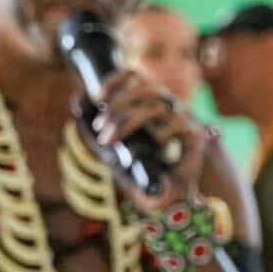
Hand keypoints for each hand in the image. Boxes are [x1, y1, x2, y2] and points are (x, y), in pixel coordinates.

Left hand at [82, 68, 214, 213]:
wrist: (167, 195)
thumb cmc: (138, 169)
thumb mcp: (109, 147)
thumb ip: (94, 126)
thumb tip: (77, 100)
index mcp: (150, 102)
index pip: (136, 76)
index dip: (115, 81)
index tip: (96, 98)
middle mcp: (168, 105)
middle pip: (146, 87)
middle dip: (117, 106)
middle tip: (100, 128)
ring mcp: (183, 118)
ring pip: (156, 106)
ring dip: (127, 122)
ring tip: (110, 141)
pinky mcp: (195, 134)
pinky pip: (176, 125)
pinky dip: (159, 135)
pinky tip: (153, 149)